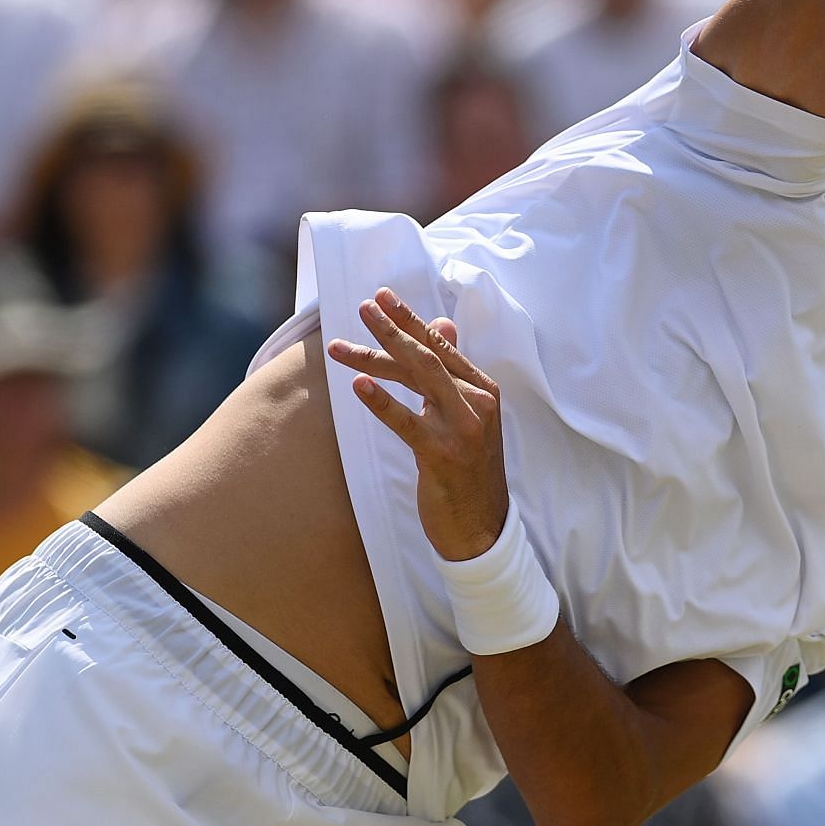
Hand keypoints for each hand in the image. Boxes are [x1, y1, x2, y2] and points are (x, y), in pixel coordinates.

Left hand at [327, 288, 510, 561]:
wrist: (483, 528)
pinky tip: (359, 386)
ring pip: (416, 380)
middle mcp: (477, 403)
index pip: (442, 347)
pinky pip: (407, 422)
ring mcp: (463, 428)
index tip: (383, 297)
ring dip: (376, 357)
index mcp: (483, 391)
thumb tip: (442, 325)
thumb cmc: (470, 472)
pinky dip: (382, 403)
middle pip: (427, 357)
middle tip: (361, 307)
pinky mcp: (443, 454)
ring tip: (341, 345)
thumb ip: (452, 373)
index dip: (410, 320)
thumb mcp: (467, 418)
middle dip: (391, 329)